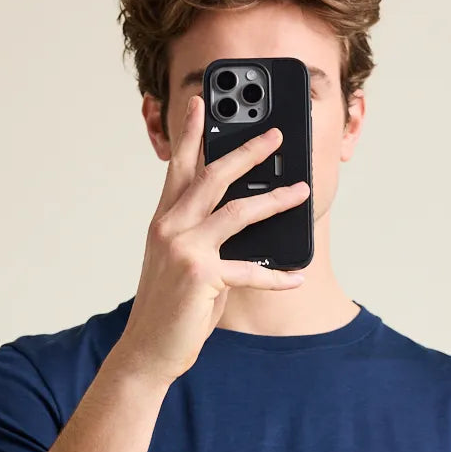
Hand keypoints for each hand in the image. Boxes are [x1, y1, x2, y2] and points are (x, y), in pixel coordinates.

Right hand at [116, 93, 311, 386]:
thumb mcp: (182, 261)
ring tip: (302, 192)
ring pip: (237, 212)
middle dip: (248, 151)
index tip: (203, 102)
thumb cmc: (170, 306)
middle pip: (213, 175)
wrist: (149, 349)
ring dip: (275, 201)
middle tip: (276, 135)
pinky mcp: (201, 277)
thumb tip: (247, 217)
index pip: (180, 167)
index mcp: (164, 220)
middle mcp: (170, 228)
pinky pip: (249, 272)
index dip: (191, 133)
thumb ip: (204, 235)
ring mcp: (184, 250)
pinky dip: (276, 277)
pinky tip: (296, 276)